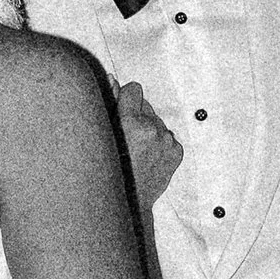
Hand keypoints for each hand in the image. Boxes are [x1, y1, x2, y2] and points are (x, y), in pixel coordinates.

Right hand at [115, 81, 181, 211]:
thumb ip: (108, 103)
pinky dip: (159, 143)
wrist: (126, 200)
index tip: (120, 109)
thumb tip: (113, 78)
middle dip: (137, 115)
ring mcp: (167, 142)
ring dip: (148, 130)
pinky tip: (147, 156)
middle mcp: (153, 130)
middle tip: (125, 137)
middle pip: (146, 106)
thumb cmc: (107, 169)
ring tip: (135, 149)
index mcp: (132, 123)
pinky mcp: (176, 153)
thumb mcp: (103, 134)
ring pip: (157, 122)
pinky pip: (167, 137)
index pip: (134, 90)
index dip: (125, 98)